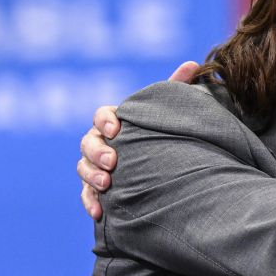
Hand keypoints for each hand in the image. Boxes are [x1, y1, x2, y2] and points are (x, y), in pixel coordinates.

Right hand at [78, 60, 200, 219]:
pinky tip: (99, 212)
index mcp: (116, 120)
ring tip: (107, 184)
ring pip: (83, 168)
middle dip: (98, 151)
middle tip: (113, 162)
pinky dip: (90, 202)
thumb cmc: (164, 132)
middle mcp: (102, 141)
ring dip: (92, 175)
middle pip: (88, 142)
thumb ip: (176, 87)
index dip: (106, 120)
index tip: (117, 129)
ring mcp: (96, 165)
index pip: (102, 115)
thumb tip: (192, 63)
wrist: (164, 166)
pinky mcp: (97, 188)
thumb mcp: (170, 111)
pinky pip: (86, 195)